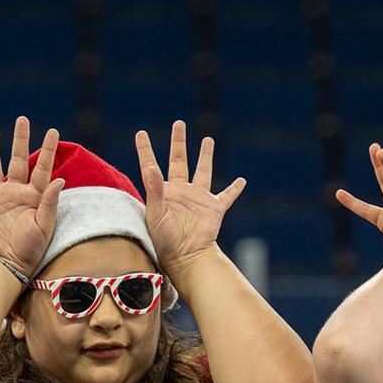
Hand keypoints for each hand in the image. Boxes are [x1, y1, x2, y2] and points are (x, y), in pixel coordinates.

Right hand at [0, 117, 63, 276]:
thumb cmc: (30, 249)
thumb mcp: (44, 226)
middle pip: (17, 159)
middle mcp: (14, 192)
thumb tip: (59, 179)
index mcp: (33, 195)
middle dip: (20, 139)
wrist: (6, 264)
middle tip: (22, 119)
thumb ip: (50, 202)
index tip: (53, 131)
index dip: (47, 149)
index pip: (42, 167)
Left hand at [136, 122, 244, 273]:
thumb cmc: (164, 241)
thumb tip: (151, 168)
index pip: (151, 166)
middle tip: (179, 124)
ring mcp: (198, 198)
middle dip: (179, 143)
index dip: (146, 150)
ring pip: (204, 171)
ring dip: (206, 156)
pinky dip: (234, 189)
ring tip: (207, 140)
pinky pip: (227, 196)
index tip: (141, 133)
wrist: (185, 258)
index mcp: (163, 192)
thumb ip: (154, 191)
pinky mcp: (214, 208)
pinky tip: (241, 181)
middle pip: (179, 161)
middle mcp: (181, 191)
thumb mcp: (155, 215)